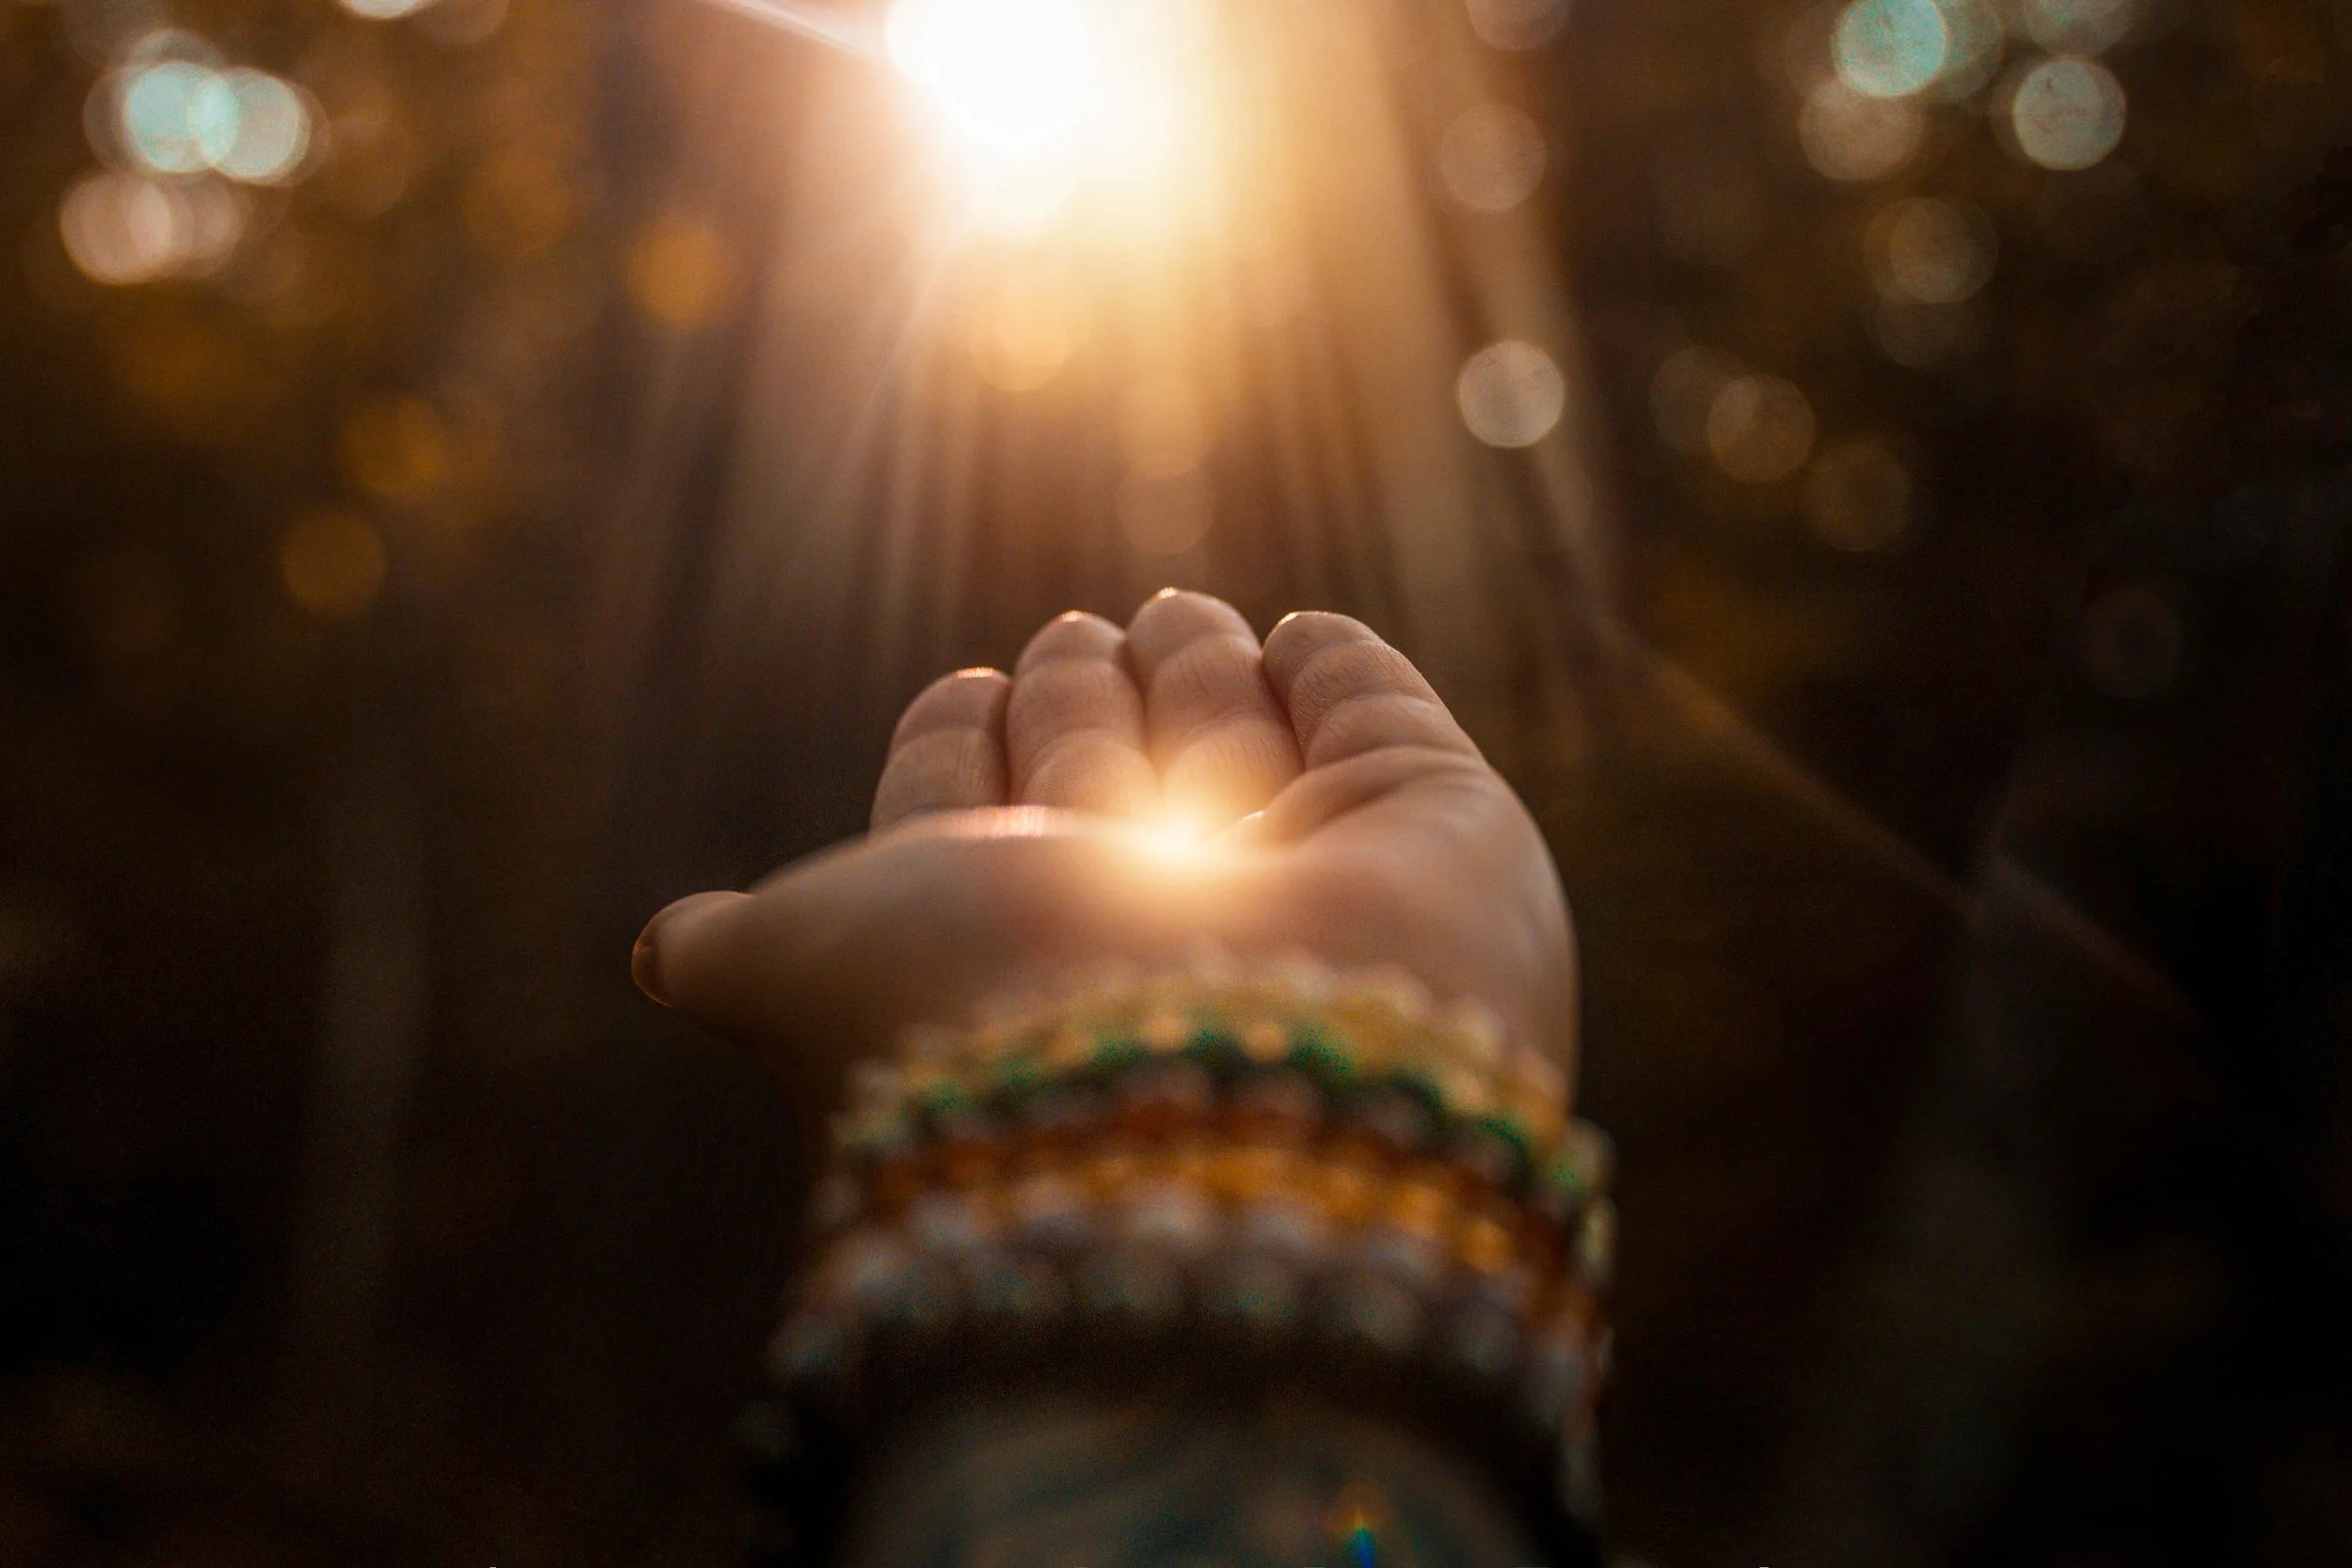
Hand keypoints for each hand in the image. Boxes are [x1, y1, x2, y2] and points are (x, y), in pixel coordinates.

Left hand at [632, 592, 1576, 1123]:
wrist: (1221, 1096)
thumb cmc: (990, 1029)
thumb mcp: (805, 971)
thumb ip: (737, 953)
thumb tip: (662, 951)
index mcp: (1008, 944)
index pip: (972, 817)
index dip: (960, 750)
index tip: (960, 687)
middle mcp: (1152, 923)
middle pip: (1104, 768)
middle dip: (1080, 696)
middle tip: (1069, 635)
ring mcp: (1301, 882)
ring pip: (1232, 737)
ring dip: (1196, 666)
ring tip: (1165, 612)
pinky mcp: (1438, 833)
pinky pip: (1382, 724)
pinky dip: (1342, 671)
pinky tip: (1305, 636)